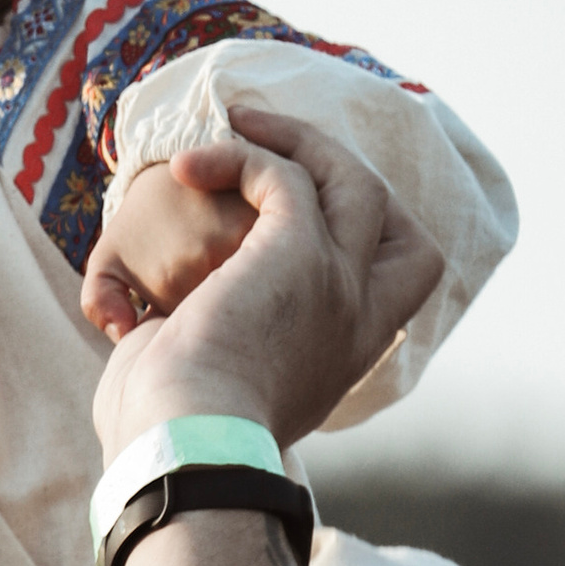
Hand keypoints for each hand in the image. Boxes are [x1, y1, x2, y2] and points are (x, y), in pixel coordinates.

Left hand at [86, 103, 442, 455]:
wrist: (181, 442)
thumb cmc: (172, 434)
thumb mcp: (215, 387)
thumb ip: (220, 347)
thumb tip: (160, 325)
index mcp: (345, 354)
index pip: (404, 277)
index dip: (373, 232)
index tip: (310, 212)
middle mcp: (356, 317)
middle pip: (392, 216)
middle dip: (338, 171)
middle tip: (271, 150)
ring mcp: (337, 281)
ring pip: (350, 179)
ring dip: (293, 141)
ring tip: (234, 123)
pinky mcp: (297, 251)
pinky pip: (283, 172)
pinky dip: (238, 155)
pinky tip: (185, 166)